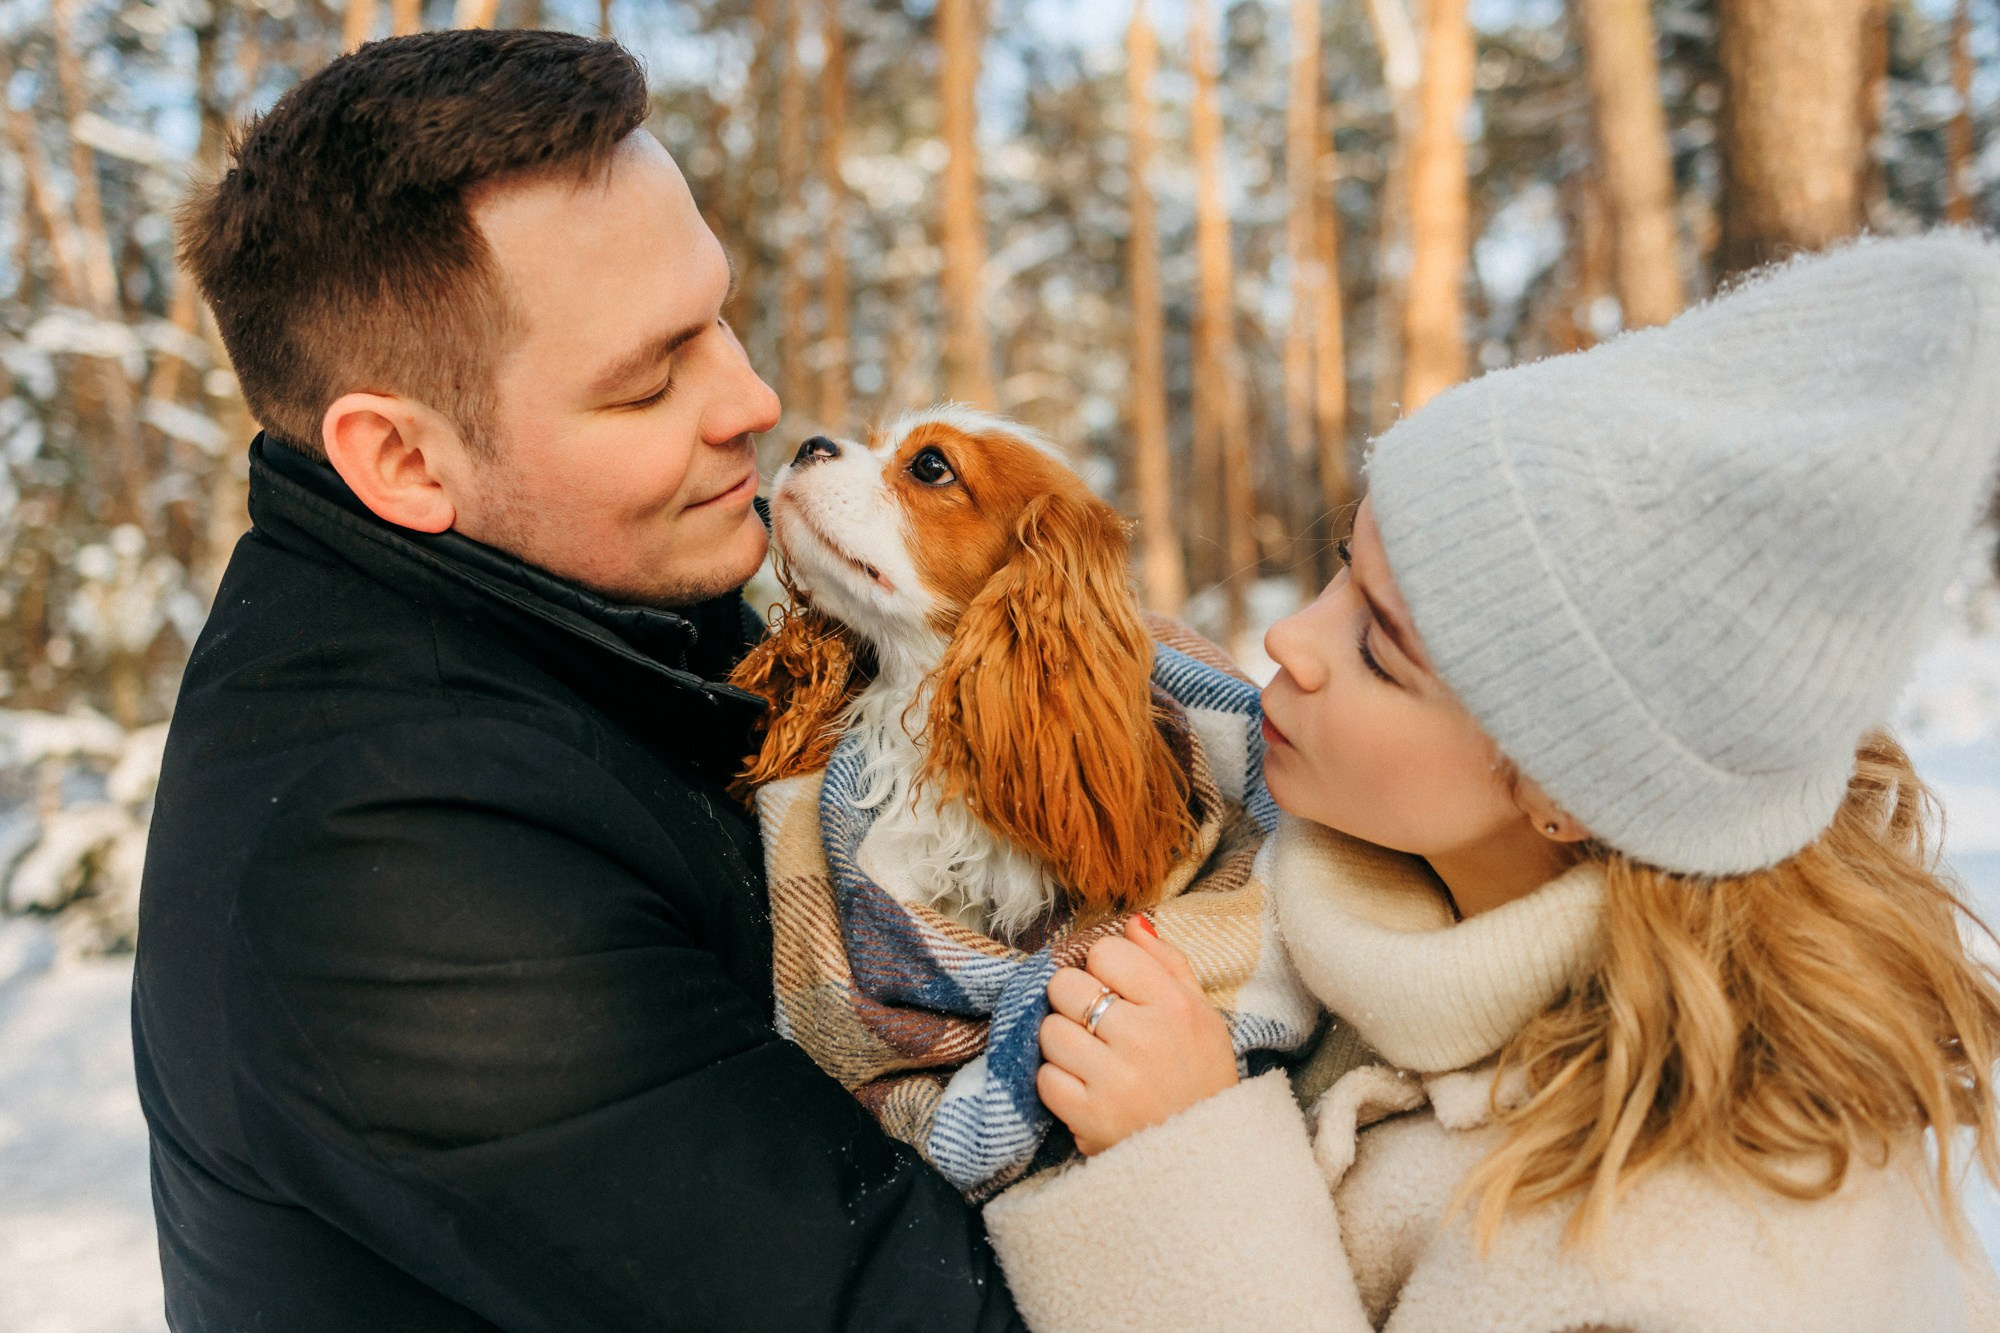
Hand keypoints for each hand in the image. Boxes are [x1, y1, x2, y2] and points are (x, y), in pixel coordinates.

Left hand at [1037, 916, 1238, 1155]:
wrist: (1208, 1156)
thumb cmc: (1201, 1075)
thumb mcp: (1202, 1014)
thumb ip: (1167, 963)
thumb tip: (1131, 922)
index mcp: (1174, 1005)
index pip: (1105, 952)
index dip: (1102, 968)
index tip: (1114, 989)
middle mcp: (1144, 1037)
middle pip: (1066, 986)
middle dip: (1074, 1000)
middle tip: (1095, 1023)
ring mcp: (1115, 1079)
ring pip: (1050, 1031)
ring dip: (1063, 1043)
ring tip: (1091, 1058)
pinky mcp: (1090, 1117)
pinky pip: (1046, 1078)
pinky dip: (1058, 1083)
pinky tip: (1085, 1087)